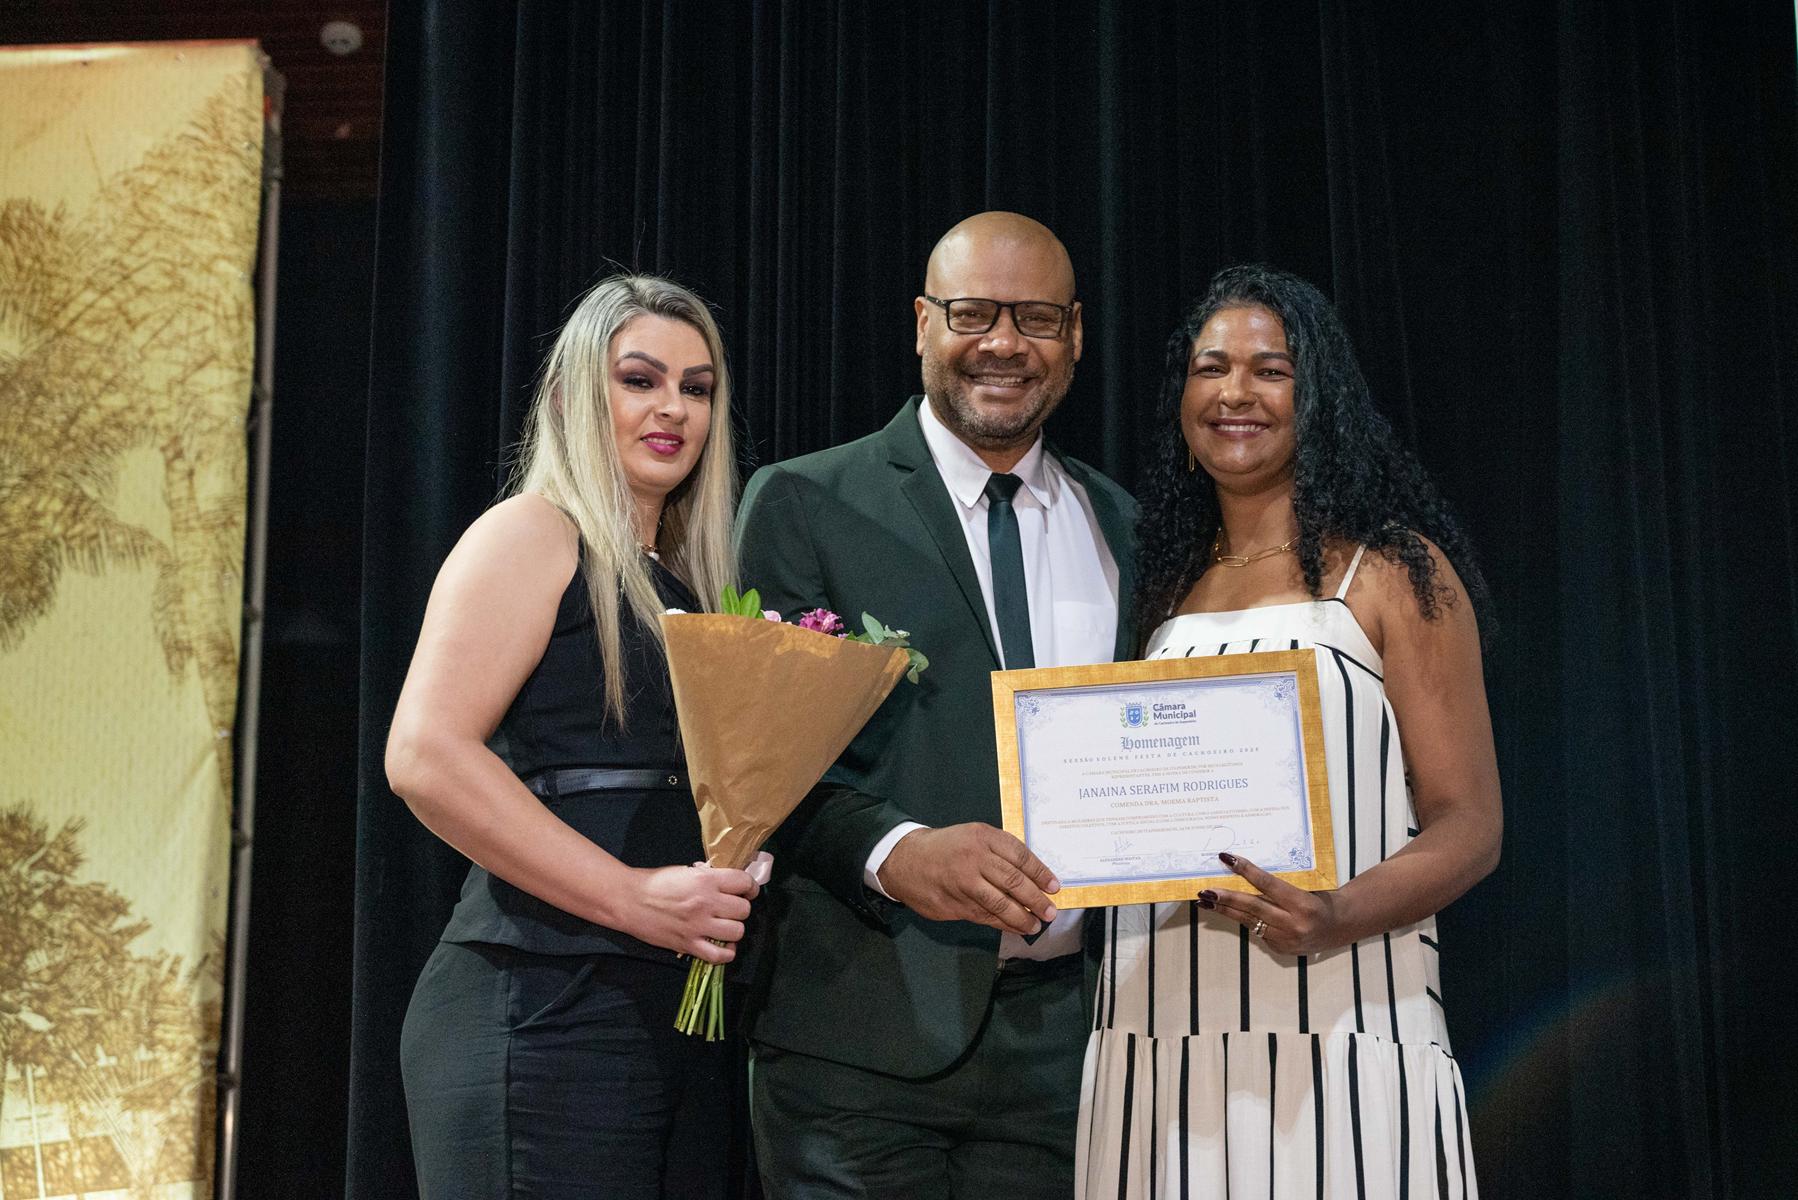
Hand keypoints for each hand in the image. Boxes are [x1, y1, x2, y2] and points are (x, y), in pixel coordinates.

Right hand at [623, 864, 759, 962]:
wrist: (628, 899)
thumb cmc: (654, 882)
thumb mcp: (686, 871)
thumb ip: (709, 878)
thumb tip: (728, 885)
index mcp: (706, 879)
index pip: (744, 882)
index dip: (749, 887)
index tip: (746, 891)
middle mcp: (706, 902)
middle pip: (744, 910)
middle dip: (740, 908)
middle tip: (730, 909)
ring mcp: (698, 926)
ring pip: (737, 932)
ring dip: (734, 930)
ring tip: (724, 926)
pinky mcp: (688, 945)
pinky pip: (719, 956)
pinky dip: (726, 953)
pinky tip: (722, 946)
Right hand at [877, 823, 1058, 934]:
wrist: (905, 859)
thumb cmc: (946, 847)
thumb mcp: (972, 836)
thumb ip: (999, 852)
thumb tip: (1032, 877)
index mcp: (982, 837)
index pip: (1020, 856)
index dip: (1040, 873)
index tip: (1054, 887)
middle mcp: (975, 858)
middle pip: (1014, 881)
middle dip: (1036, 899)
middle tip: (1050, 911)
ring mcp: (964, 883)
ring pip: (1001, 903)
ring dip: (1022, 917)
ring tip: (1036, 925)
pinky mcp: (955, 904)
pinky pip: (985, 916)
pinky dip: (1004, 924)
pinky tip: (1015, 927)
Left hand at [1197, 852, 1349, 955]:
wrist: (1340, 926)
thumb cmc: (1322, 899)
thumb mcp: (1306, 887)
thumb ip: (1279, 886)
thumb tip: (1244, 873)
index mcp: (1304, 904)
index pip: (1268, 885)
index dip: (1247, 871)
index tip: (1227, 859)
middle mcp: (1294, 925)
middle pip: (1253, 908)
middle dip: (1226, 899)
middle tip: (1205, 890)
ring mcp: (1286, 940)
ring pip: (1249, 922)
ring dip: (1225, 910)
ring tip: (1205, 901)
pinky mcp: (1280, 949)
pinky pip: (1256, 931)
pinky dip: (1243, 920)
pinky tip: (1227, 911)